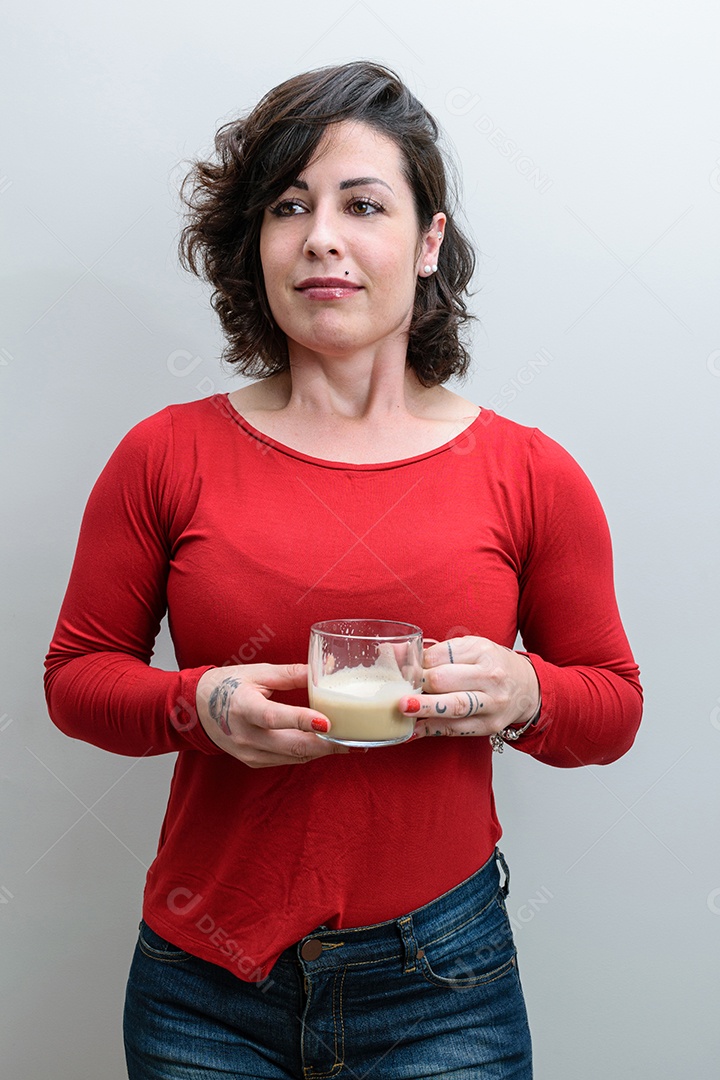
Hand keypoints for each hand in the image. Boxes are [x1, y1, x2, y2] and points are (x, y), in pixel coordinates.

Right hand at [196, 663, 354, 766]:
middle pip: (290, 745)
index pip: (273, 717)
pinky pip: (287, 760)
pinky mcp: (254, 761)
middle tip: (353, 738)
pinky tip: (326, 746)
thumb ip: (290, 674)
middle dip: (325, 744)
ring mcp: (249, 752)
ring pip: (293, 757)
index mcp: (243, 706)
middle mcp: (245, 735)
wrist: (198, 709)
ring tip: (348, 742)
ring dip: (322, 752)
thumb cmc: (229, 685)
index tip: (327, 721)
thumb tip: (322, 670)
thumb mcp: (258, 673)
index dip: (300, 720)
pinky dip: (308, 754)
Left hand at [399, 637, 539, 739]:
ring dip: (425, 708)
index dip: (416, 663)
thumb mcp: (469, 649)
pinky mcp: (489, 725)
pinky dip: (432, 729)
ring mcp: (492, 702)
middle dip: (417, 685)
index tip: (398, 669)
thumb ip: (435, 652)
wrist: (526, 687)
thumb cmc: (491, 666)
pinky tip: (413, 730)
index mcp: (481, 650)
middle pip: (445, 680)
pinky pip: (456, 729)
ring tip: (403, 708)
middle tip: (395, 689)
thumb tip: (395, 653)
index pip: (441, 655)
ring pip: (454, 706)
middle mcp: (490, 676)